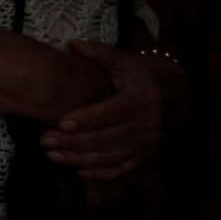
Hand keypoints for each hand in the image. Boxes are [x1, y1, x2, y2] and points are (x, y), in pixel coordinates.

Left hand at [42, 42, 173, 181]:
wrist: (175, 92)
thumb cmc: (142, 74)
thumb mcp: (125, 60)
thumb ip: (99, 53)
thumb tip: (72, 45)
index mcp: (142, 98)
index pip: (112, 112)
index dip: (87, 119)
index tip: (62, 124)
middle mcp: (148, 124)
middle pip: (107, 137)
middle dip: (74, 141)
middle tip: (45, 140)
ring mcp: (148, 142)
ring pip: (111, 156)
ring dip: (80, 159)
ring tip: (52, 155)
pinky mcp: (146, 155)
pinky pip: (122, 169)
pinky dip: (100, 173)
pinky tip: (77, 171)